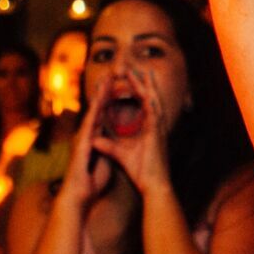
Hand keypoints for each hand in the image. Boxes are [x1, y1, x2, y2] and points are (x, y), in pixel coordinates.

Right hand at [56, 78, 113, 210]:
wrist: (78, 196)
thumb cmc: (90, 182)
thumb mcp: (104, 161)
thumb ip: (107, 150)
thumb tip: (111, 144)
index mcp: (93, 139)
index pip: (103, 116)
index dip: (109, 101)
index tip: (116, 86)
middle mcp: (86, 135)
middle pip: (97, 109)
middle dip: (103, 92)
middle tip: (110, 74)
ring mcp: (82, 137)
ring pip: (92, 112)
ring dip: (99, 96)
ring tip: (105, 79)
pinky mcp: (82, 143)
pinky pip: (90, 124)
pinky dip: (95, 112)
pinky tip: (99, 100)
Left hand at [90, 71, 173, 194]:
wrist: (154, 185)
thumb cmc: (143, 172)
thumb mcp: (121, 155)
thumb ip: (109, 146)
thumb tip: (95, 140)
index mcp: (150, 129)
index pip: (143, 105)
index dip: (137, 91)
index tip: (130, 79)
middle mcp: (156, 126)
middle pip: (150, 98)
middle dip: (143, 83)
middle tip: (137, 68)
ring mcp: (158, 128)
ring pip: (152, 100)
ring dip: (145, 86)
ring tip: (139, 72)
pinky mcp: (156, 133)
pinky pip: (152, 111)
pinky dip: (147, 100)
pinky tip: (144, 90)